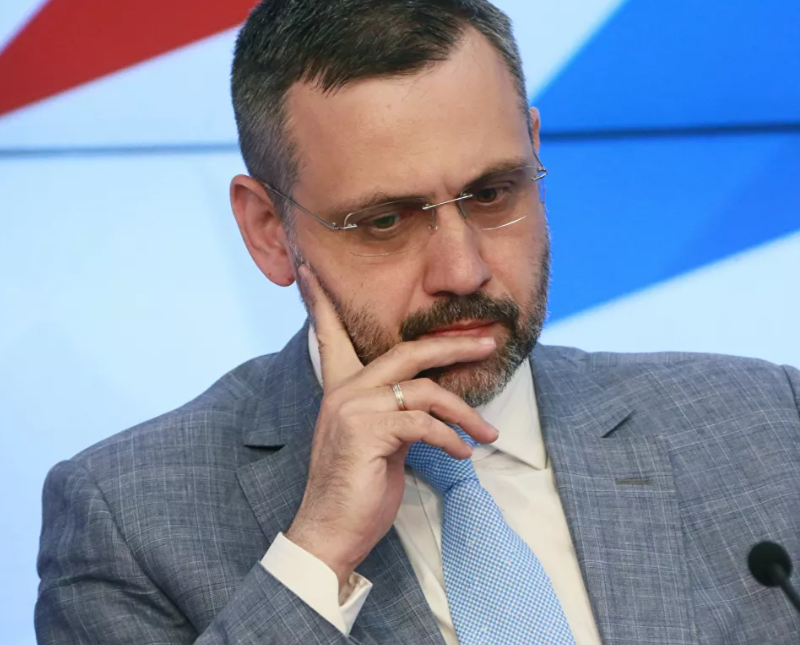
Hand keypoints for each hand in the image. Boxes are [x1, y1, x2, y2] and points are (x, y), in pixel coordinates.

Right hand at [285, 265, 498, 585]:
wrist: (330, 531)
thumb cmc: (356, 487)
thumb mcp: (376, 439)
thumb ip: (395, 410)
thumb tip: (431, 401)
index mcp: (341, 388)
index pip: (330, 334)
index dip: (322, 300)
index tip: (312, 268)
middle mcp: (344, 391)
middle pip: (407, 351)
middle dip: (452, 344)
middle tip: (487, 342)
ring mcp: (354, 409)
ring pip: (426, 391)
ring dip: (465, 413)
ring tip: (487, 433)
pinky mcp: (369, 432)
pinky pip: (425, 424)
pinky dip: (452, 440)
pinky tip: (462, 454)